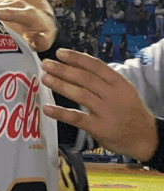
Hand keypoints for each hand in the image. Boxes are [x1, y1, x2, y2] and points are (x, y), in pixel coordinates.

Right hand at [0, 0, 57, 51]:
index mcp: (29, 14)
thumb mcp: (46, 40)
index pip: (13, 12)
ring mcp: (9, 3)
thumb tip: (37, 39)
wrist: (44, 21)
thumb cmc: (43, 34)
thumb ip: (42, 41)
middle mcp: (18, 5)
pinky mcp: (2, 4)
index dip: (0, 13)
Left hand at [40, 49, 157, 159]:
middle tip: (46, 64)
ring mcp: (107, 112)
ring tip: (45, 78)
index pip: (96, 66)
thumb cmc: (129, 111)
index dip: (77, 58)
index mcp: (119, 84)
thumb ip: (103, 79)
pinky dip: (60, 113)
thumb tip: (78, 63)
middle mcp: (114, 96)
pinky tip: (47, 108)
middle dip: (64, 69)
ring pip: (81, 94)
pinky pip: (77, 118)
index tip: (60, 53)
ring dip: (61, 85)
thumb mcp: (123, 91)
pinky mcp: (100, 128)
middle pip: (85, 78)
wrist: (146, 137)